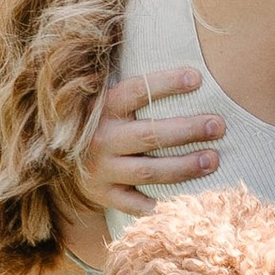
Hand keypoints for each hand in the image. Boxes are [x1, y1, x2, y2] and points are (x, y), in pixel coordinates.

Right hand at [79, 65, 225, 213]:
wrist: (57, 156)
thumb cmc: (100, 121)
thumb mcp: (107, 99)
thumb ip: (136, 88)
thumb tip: (185, 69)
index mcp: (103, 108)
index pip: (137, 91)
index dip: (167, 83)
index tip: (197, 78)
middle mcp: (101, 139)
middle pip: (150, 135)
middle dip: (187, 130)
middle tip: (218, 126)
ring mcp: (101, 169)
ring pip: (148, 171)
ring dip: (184, 167)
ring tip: (213, 160)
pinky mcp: (103, 194)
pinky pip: (134, 204)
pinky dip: (157, 205)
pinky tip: (184, 201)